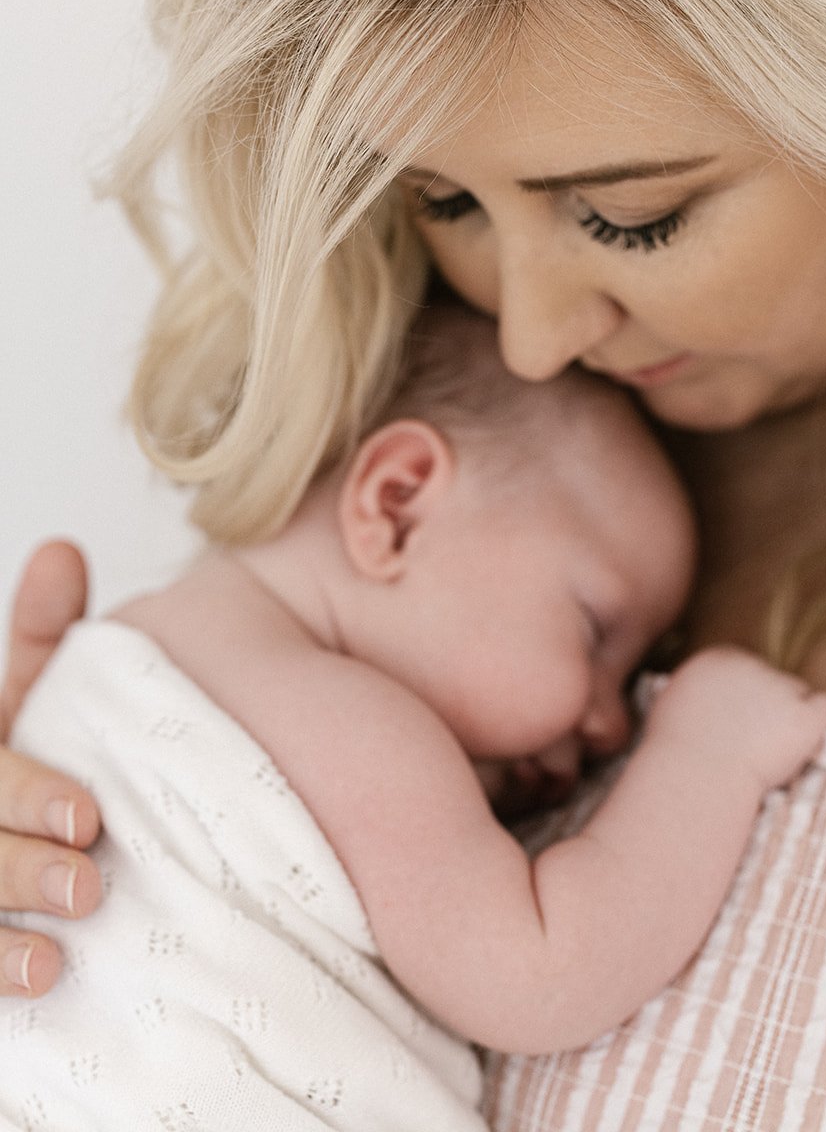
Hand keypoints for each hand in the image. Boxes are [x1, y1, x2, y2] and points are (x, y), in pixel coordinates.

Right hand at [0, 542, 102, 995]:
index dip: (26, 792)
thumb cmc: (15, 784)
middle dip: (15, 864)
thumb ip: (40, 636)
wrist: (13, 878)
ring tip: (54, 959)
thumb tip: (60, 550)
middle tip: (90, 883)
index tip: (89, 818)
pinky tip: (35, 997)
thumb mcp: (23, 704)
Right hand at [646, 646, 825, 794]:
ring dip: (791, 719)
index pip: (749, 668)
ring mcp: (780, 688)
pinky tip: (806, 743)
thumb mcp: (674, 702)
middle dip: (769, 709)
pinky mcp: (803, 717)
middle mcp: (751, 664)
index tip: (735, 726)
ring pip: (800, 696)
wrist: (695, 779)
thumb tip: (711, 693)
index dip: (746, 699)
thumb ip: (700, 688)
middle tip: (753, 744)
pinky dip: (821, 724)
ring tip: (770, 753)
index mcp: (719, 657)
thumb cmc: (677, 752)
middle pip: (775, 680)